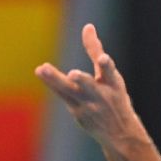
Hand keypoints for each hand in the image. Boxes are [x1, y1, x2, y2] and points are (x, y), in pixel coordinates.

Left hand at [35, 24, 140, 144]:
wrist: (119, 133)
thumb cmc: (114, 97)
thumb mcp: (110, 76)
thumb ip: (96, 51)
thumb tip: (88, 26)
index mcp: (114, 84)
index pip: (111, 72)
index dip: (107, 65)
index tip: (104, 59)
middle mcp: (101, 96)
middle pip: (88, 85)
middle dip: (81, 80)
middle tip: (73, 74)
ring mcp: (89, 107)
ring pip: (69, 92)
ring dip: (55, 81)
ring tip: (41, 69)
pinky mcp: (78, 114)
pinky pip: (63, 96)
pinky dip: (53, 85)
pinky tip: (41, 74)